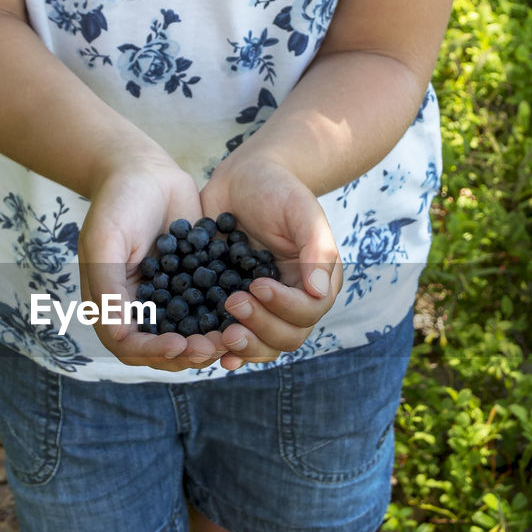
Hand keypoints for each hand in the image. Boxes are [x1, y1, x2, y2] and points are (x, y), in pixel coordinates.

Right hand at [78, 152, 228, 370]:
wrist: (146, 170)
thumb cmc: (118, 201)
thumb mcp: (106, 240)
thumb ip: (109, 287)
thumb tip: (118, 335)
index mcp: (111, 305)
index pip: (130, 345)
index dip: (155, 351)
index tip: (179, 344)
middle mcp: (141, 308)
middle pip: (164, 348)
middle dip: (189, 352)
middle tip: (214, 346)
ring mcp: (168, 298)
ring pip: (190, 333)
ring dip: (210, 340)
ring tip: (233, 336)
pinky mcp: (193, 284)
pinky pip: (209, 308)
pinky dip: (224, 317)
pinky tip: (245, 314)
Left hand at [199, 158, 342, 370]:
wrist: (243, 180)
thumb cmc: (278, 189)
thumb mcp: (301, 210)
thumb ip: (315, 248)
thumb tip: (318, 292)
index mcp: (316, 282)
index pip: (308, 311)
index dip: (284, 306)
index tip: (256, 284)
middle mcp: (293, 301)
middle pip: (287, 337)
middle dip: (261, 327)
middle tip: (232, 304)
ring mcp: (264, 308)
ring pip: (263, 345)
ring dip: (244, 345)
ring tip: (221, 334)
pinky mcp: (235, 307)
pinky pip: (236, 337)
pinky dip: (226, 349)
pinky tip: (213, 351)